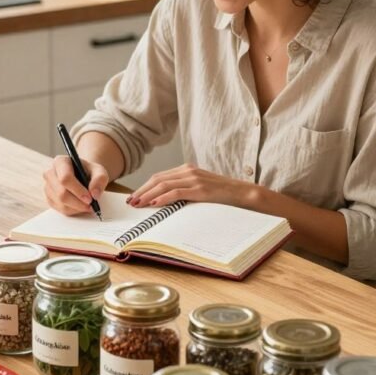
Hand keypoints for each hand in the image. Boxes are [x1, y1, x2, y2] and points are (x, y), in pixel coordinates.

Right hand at [43, 155, 109, 215]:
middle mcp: (50, 173)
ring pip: (61, 203)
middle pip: (61, 193)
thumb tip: (94, 194)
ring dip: (77, 208)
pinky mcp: (49, 199)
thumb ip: (100, 179)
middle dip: (78, 202)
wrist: (82, 176)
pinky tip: (80, 206)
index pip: (65, 178)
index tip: (90, 198)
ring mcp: (48, 187)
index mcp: (60, 162)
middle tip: (91, 205)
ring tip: (88, 205)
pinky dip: (73, 211)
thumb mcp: (99, 171)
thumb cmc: (89, 172)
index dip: (78, 190)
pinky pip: (60, 209)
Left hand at [128, 164, 256, 209]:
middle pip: (158, 179)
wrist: (245, 194)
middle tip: (130, 202)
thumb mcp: (201, 190)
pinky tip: (154, 204)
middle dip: (142, 191)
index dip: (144, 187)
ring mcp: (195, 179)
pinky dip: (163, 198)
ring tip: (137, 204)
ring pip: (164, 185)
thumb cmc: (222, 196)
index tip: (133, 197)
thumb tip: (164, 203)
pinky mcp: (201, 190)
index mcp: (187, 170)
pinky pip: (177, 193)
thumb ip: (185, 191)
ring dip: (148, 195)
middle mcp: (189, 171)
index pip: (159, 177)